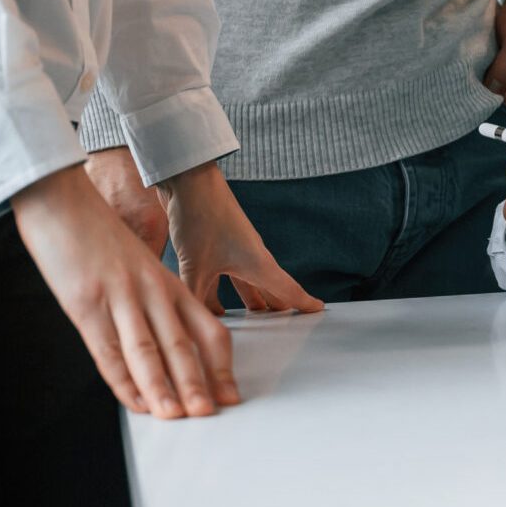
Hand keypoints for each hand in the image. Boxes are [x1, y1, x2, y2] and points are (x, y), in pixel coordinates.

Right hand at [12, 164, 240, 420]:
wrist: (62, 199)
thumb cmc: (96, 234)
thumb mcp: (137, 264)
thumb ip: (151, 298)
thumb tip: (162, 341)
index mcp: (166, 283)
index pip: (207, 329)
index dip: (220, 365)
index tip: (230, 394)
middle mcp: (151, 291)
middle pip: (182, 344)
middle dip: (198, 384)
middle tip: (212, 413)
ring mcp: (120, 296)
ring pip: (149, 350)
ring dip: (164, 387)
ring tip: (177, 415)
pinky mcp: (87, 303)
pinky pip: (109, 349)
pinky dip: (123, 380)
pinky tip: (133, 400)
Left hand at [161, 164, 323, 315]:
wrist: (187, 179)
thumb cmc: (201, 217)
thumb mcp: (194, 268)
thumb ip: (194, 301)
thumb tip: (191, 326)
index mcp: (257, 263)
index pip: (288, 290)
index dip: (304, 303)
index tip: (318, 310)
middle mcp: (249, 257)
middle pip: (269, 288)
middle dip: (277, 308)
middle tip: (285, 324)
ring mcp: (232, 250)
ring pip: (245, 283)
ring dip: (248, 301)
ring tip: (250, 319)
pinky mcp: (213, 245)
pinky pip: (224, 276)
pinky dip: (220, 293)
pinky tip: (209, 304)